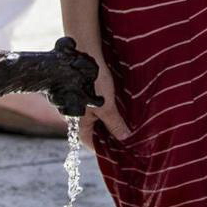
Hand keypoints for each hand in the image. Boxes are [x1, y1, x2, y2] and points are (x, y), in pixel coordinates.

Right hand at [70, 32, 130, 148]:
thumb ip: (114, 124)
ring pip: (97, 118)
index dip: (105, 150)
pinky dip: (110, 110)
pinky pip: (98, 106)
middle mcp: (76, 115)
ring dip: (112, 121)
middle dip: (110, 135)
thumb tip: (124, 138)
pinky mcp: (87, 92)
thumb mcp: (106, 106)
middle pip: (94, 131)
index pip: (90, 143)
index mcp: (77, 122)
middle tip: (129, 140)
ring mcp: (81, 103)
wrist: (84, 52)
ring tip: (129, 126)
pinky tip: (122, 109)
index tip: (121, 153)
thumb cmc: (92, 81)